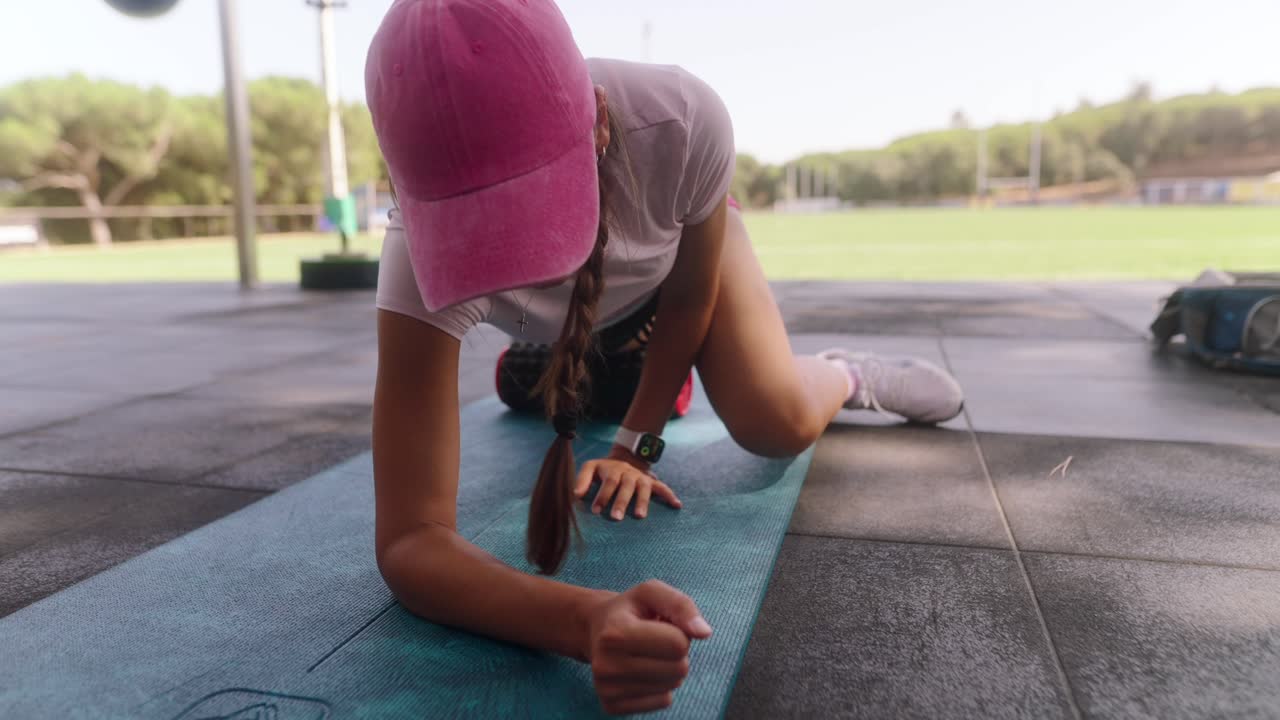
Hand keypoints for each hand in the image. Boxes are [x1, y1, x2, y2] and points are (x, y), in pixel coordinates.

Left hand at [575, 447, 681, 519]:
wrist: (624, 458)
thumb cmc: (604, 470)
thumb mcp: (591, 468)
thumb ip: (582, 480)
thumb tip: (576, 495)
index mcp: (613, 470)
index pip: (608, 482)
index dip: (602, 495)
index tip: (596, 510)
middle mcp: (628, 473)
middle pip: (626, 486)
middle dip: (621, 502)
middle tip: (616, 518)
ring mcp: (641, 477)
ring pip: (643, 488)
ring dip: (642, 502)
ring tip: (640, 516)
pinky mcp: (651, 482)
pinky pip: (662, 488)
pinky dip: (670, 496)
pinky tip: (677, 505)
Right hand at [585, 580, 712, 714]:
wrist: (595, 629)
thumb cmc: (630, 609)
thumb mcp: (652, 592)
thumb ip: (682, 605)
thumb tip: (704, 633)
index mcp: (615, 633)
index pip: (678, 644)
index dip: (678, 632)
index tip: (659, 624)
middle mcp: (606, 665)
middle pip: (679, 668)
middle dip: (676, 652)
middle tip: (655, 640)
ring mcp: (607, 689)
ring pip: (672, 686)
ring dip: (668, 668)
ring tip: (647, 653)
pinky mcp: (612, 706)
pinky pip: (663, 701)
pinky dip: (661, 686)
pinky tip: (641, 670)